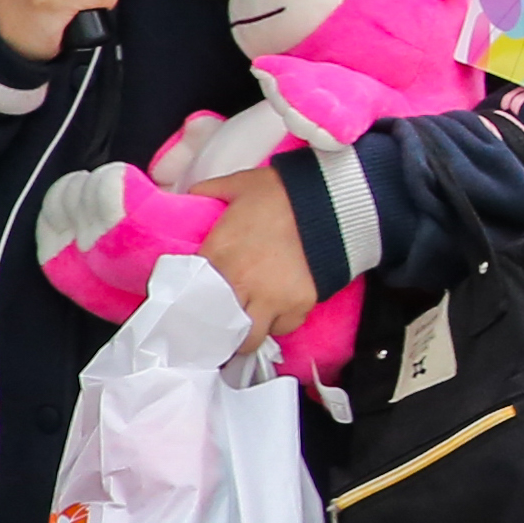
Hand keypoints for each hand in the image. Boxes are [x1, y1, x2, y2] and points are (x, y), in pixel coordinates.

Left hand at [185, 164, 318, 361]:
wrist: (332, 202)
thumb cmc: (283, 193)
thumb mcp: (239, 184)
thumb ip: (209, 191)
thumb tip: (193, 194)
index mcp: (218, 255)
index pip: (191, 296)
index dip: (192, 302)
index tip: (196, 303)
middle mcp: (240, 284)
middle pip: (218, 328)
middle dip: (218, 328)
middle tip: (221, 322)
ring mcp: (271, 298)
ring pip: (251, 337)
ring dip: (250, 329)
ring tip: (252, 316)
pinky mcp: (300, 304)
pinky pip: (285, 327)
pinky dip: (281, 321)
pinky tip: (280, 305)